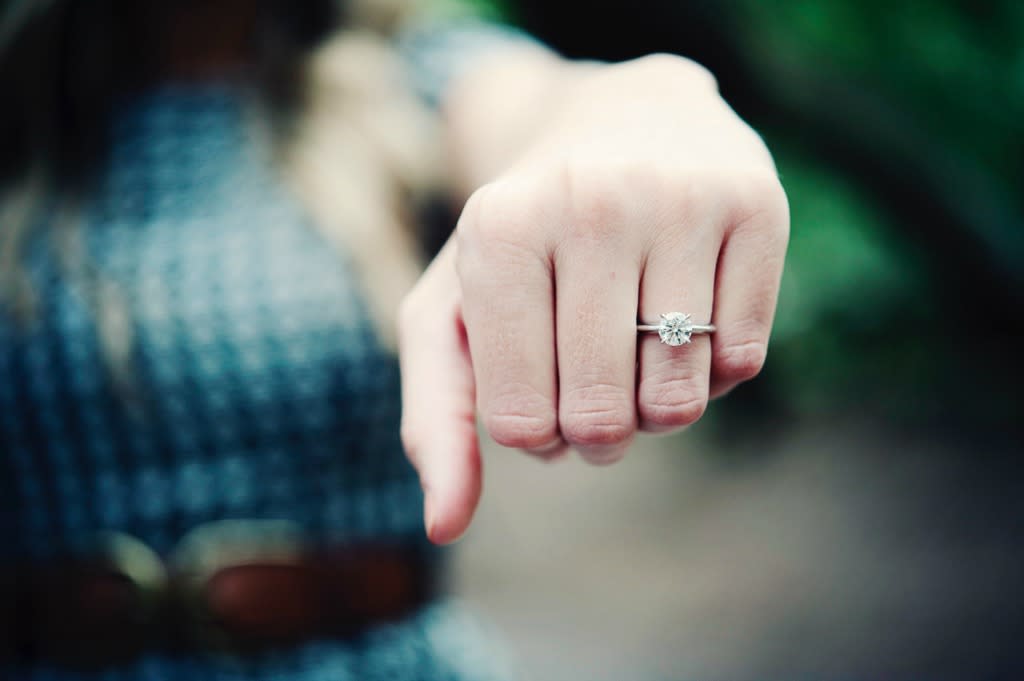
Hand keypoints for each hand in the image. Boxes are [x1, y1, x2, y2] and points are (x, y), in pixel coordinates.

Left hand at [399, 54, 788, 543]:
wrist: (621, 121)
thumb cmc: (526, 241)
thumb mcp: (454, 312)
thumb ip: (436, 418)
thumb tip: (441, 526)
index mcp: (499, 230)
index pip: (521, 422)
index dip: (535, 432)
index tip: (537, 389)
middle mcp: (590, 202)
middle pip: (603, 417)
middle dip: (597, 430)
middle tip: (593, 385)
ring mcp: (681, 198)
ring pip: (680, 400)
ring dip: (657, 407)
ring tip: (637, 352)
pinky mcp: (758, 204)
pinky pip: (744, 362)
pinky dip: (714, 371)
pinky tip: (691, 315)